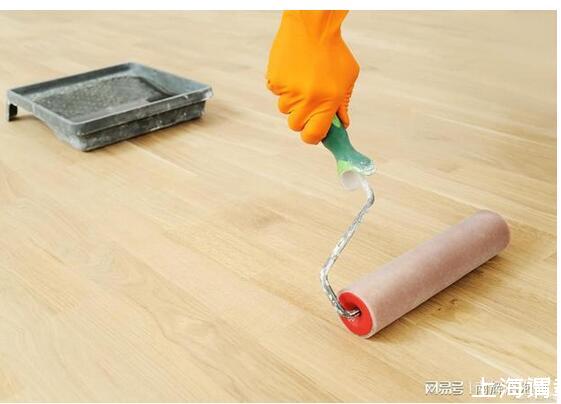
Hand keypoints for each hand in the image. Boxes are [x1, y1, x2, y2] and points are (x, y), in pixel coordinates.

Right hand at [266, 10, 359, 143]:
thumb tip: (342, 124)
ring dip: (292, 100)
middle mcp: (307, 99)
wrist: (311, 26)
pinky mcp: (275, 81)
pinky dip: (283, 85)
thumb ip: (343, 103)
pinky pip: (276, 93)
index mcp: (328, 101)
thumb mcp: (348, 77)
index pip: (313, 135)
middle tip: (309, 103)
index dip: (313, 137)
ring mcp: (289, 91)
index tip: (315, 132)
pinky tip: (293, 70)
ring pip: (284, 109)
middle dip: (302, 118)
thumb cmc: (333, 50)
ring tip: (302, 79)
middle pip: (295, 125)